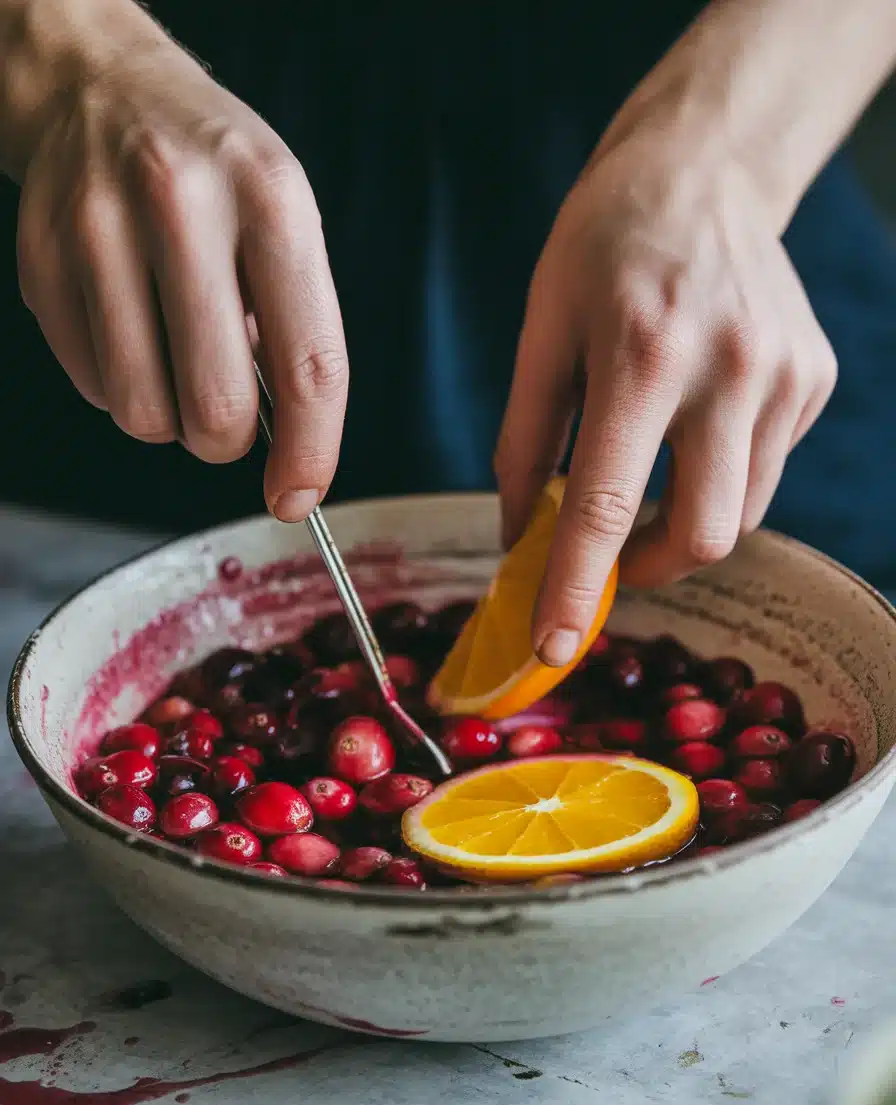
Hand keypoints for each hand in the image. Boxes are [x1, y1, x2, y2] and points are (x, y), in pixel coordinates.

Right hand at [16, 37, 347, 521]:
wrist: (103, 91)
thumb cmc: (216, 175)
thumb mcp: (285, 222)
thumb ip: (297, 329)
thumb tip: (291, 449)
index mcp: (271, 199)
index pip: (309, 365)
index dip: (310, 452)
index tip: (299, 495)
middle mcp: (181, 204)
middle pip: (216, 407)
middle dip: (228, 440)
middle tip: (230, 413)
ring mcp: (98, 228)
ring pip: (143, 413)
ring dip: (170, 419)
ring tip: (178, 363)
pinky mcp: (41, 258)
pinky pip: (93, 387)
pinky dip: (122, 384)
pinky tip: (133, 330)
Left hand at [495, 130, 836, 667]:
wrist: (703, 171)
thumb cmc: (602, 247)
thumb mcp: (542, 329)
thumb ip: (524, 440)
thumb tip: (517, 536)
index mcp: (641, 353)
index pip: (604, 504)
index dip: (577, 589)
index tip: (555, 650)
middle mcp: (728, 367)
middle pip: (702, 534)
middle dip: (647, 570)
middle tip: (608, 559)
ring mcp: (784, 374)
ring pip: (740, 512)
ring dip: (684, 525)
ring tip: (647, 477)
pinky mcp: (813, 378)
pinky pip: (763, 468)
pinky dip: (719, 475)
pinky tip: (696, 422)